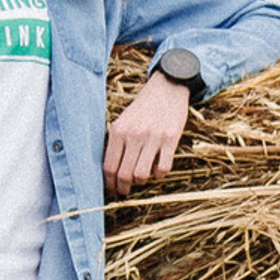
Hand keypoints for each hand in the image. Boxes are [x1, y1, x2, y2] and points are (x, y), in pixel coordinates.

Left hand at [104, 72, 190, 197]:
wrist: (167, 88)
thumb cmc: (142, 108)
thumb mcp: (123, 121)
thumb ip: (116, 143)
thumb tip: (110, 173)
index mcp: (118, 130)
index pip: (109, 166)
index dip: (110, 183)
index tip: (112, 190)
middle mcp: (134, 134)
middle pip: (124, 174)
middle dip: (123, 188)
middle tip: (125, 191)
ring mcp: (153, 137)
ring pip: (142, 175)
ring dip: (141, 182)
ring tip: (141, 179)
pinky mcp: (171, 139)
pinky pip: (163, 168)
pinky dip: (159, 175)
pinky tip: (157, 169)